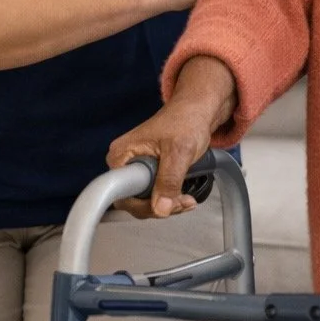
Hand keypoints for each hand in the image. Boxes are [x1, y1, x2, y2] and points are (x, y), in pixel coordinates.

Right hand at [107, 57, 236, 218]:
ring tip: (186, 199)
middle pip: (133, 201)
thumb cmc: (186, 120)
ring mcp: (136, 169)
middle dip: (160, 206)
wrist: (198, 111)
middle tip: (182, 201)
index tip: (165, 204)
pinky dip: (170, 200)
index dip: (143, 205)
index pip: (121, 194)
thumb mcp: (179, 151)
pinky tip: (183, 197)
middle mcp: (124, 163)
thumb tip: (160, 208)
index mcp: (122, 155)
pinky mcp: (148, 174)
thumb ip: (169, 180)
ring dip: (168, 205)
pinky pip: (154, 196)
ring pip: (145, 202)